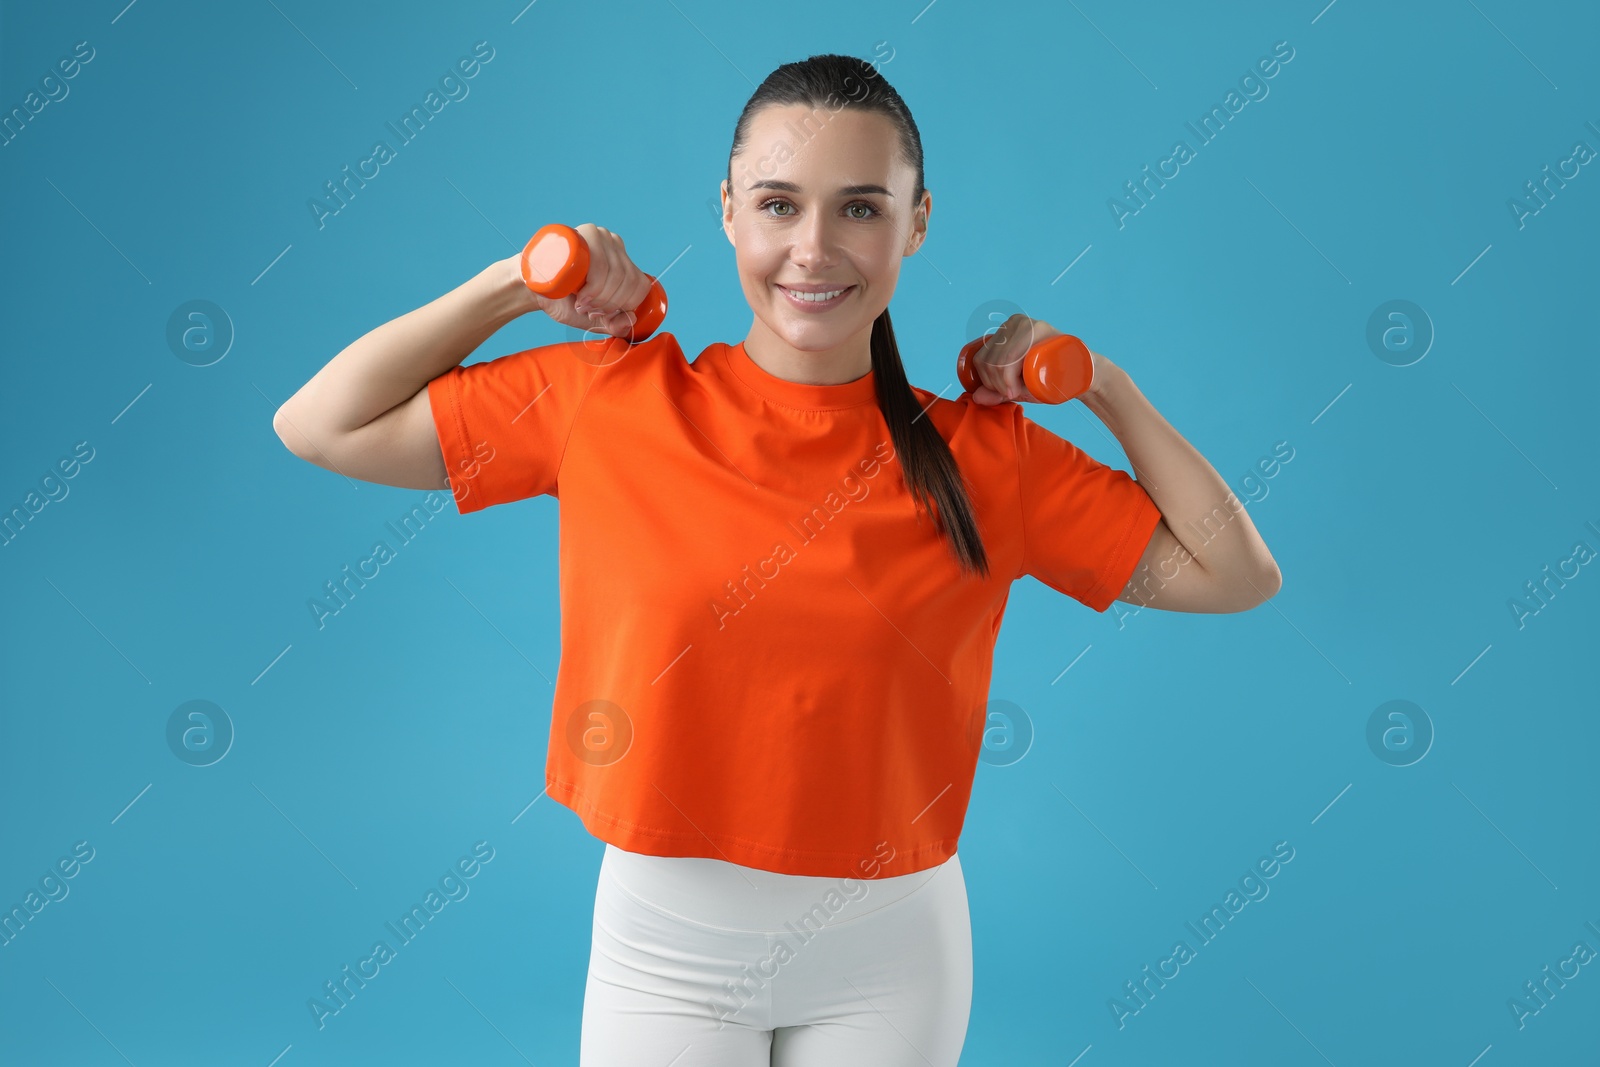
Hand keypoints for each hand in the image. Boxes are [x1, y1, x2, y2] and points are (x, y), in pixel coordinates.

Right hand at [528, 223, 654, 339]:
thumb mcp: (593, 318)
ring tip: (583, 304)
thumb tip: (632, 318)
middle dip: (610, 304)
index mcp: (622, 260)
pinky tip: (581, 295)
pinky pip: (601, 262)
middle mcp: (613, 244)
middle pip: (629, 279)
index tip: (603, 314)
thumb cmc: (563, 300)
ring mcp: (598, 235)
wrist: (532, 288)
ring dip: (601, 298)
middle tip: (589, 311)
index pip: (640, 284)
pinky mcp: (581, 234)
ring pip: (617, 272)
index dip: (626, 305)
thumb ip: (614, 323)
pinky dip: (595, 286)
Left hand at [964, 313, 1105, 404]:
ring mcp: (1026, 324)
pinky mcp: (1039, 328)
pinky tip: (1022, 385)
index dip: (987, 382)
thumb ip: (997, 392)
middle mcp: (1012, 324)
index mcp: (1004, 334)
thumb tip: (976, 397)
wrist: (1082, 374)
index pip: (981, 359)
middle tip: (1015, 392)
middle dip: (996, 385)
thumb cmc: (1050, 380)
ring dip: (1004, 384)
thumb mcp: (1019, 387)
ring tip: (1021, 388)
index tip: (1006, 392)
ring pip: (998, 360)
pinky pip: (1012, 356)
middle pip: (988, 361)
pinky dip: (1010, 378)